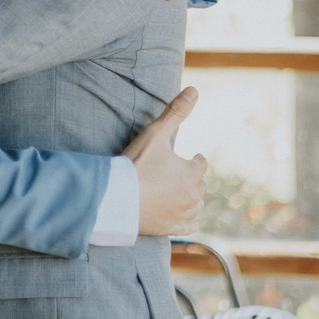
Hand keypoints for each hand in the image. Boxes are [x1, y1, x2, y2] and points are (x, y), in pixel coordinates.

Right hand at [123, 87, 207, 236]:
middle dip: (193, 178)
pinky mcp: (171, 228)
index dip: (195, 159)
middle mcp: (193, 195)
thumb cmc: (136, 164)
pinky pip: (187, 227)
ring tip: (182, 193)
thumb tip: (194, 89)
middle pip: (200, 184)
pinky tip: (185, 220)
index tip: (191, 156)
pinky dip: (187, 222)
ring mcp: (183, 214)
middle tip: (181, 173)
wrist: (117, 199)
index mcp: (192, 172)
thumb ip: (176, 112)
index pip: (201, 163)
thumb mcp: (155, 133)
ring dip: (192, 198)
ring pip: (196, 205)